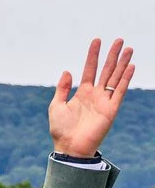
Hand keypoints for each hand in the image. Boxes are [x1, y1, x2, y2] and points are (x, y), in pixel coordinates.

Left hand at [48, 36, 135, 159]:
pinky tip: (130, 67)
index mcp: (82, 92)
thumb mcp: (56, 106)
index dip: (93, 55)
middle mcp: (95, 94)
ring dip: (122, 63)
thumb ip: (62, 88)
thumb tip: (67, 71)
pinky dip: (125, 79)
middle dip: (113, 55)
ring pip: (116, 77)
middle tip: (119, 40)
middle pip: (106, 70)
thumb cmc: (61, 129)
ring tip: (128, 49)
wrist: (70, 147)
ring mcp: (104, 100)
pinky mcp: (111, 109)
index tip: (97, 40)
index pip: (90, 69)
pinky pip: (120, 91)